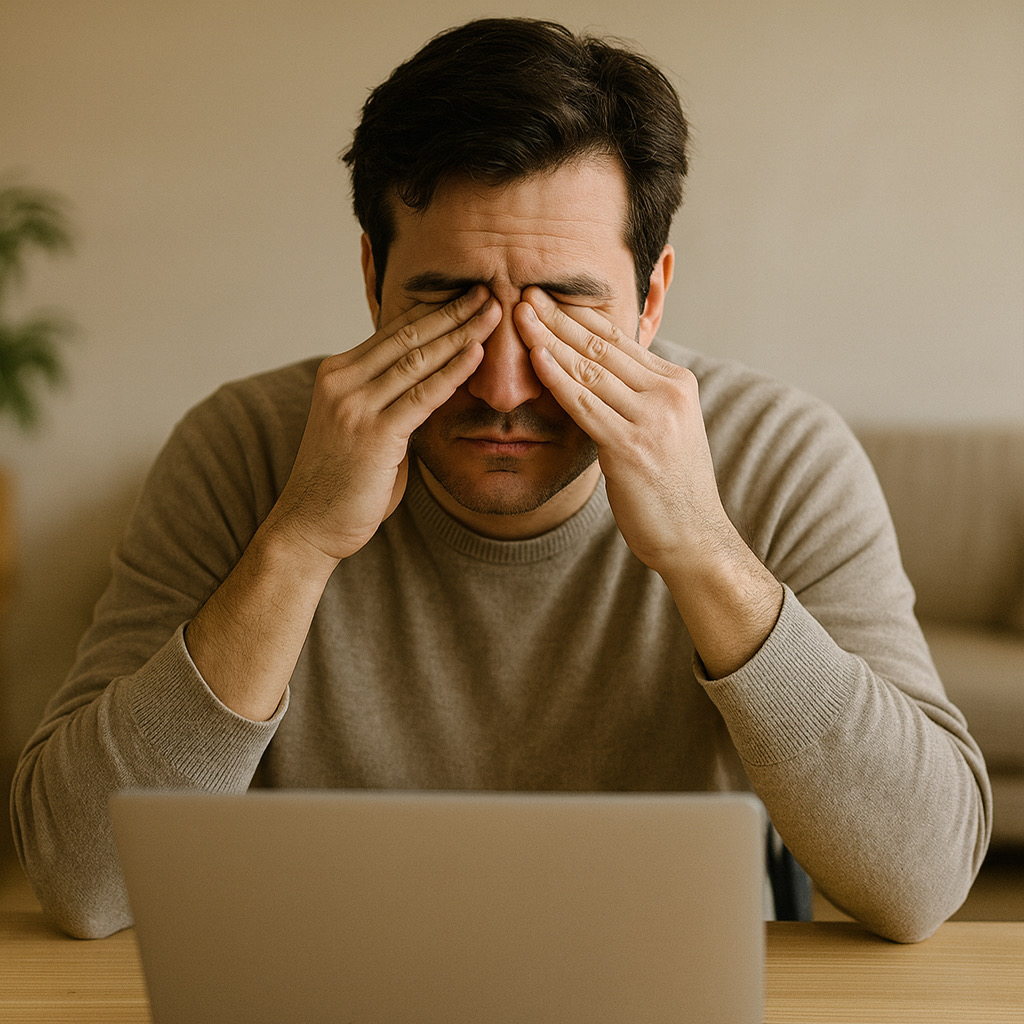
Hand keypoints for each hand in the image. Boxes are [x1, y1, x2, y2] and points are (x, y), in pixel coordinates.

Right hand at [265, 286, 499, 567]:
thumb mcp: (363, 429)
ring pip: (417, 358)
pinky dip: (453, 372)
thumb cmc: (342, 482)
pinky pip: (422, 395)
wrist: (309, 526)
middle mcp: (342, 381)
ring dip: (460, 333)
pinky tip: (477, 354)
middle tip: (489, 290)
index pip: (393, 332)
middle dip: (452, 311)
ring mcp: (354, 405)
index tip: (467, 295)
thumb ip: (389, 404)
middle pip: (407, 336)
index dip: (434, 311)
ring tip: (493, 312)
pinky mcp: (373, 433)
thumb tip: (427, 386)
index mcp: (337, 374)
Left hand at [514, 287, 727, 571]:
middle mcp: (667, 394)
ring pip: (590, 369)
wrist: (694, 536)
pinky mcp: (631, 446)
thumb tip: (598, 377)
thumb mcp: (663, 430)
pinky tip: (534, 356)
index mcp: (676, 384)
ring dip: (550, 338)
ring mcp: (651, 419)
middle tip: (525, 291)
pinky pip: (585, 404)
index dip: (579, 315)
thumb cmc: (671, 488)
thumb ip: (637, 399)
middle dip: (558, 317)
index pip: (620, 339)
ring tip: (519, 314)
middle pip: (602, 346)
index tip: (548, 297)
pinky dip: (556, 377)